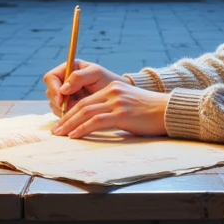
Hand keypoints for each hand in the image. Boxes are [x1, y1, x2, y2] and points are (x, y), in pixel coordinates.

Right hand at [42, 58, 121, 116]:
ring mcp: (65, 95)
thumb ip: (79, 77)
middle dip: (60, 102)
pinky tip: (80, 114)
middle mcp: (64, 81)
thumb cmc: (107, 81)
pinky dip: (68, 116)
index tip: (61, 99)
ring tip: (80, 109)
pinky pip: (61, 113)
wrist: (117, 96)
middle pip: (50, 93)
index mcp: (68, 69)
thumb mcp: (96, 74)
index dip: (53, 89)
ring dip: (64, 110)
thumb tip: (63, 89)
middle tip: (74, 106)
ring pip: (54, 105)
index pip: (50, 78)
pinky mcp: (68, 107)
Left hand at [51, 78, 169, 139]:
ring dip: (70, 124)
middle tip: (56, 131)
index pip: (85, 100)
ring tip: (60, 134)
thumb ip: (112, 108)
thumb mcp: (128, 104)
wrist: (168, 111)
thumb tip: (96, 122)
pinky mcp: (121, 113)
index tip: (61, 123)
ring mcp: (117, 102)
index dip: (70, 112)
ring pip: (86, 112)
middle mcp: (112, 92)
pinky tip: (74, 136)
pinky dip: (82, 128)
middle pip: (82, 105)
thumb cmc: (150, 112)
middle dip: (66, 118)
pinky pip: (96, 121)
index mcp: (112, 88)